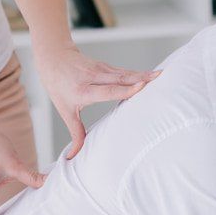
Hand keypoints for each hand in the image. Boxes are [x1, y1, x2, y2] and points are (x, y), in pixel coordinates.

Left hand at [35, 43, 158, 158]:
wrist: (53, 58)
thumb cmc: (59, 86)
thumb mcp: (65, 110)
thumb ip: (75, 132)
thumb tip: (74, 156)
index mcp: (83, 91)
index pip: (107, 90)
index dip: (125, 89)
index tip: (140, 86)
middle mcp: (94, 78)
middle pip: (120, 78)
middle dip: (140, 78)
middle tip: (158, 78)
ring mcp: (101, 69)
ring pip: (125, 72)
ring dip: (143, 74)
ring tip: (161, 75)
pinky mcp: (107, 66)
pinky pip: (124, 71)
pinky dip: (138, 74)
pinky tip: (152, 76)